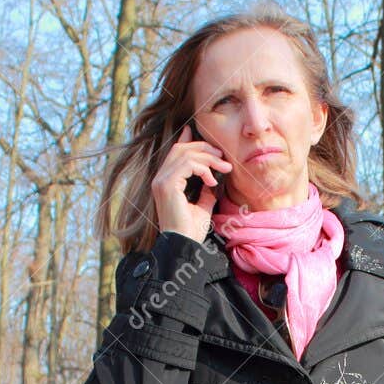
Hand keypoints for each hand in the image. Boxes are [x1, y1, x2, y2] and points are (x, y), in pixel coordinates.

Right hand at [151, 122, 232, 242]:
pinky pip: (187, 164)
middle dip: (205, 148)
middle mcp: (160, 178)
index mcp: (165, 181)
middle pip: (181, 149)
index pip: (176, 153)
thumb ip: (205, 191)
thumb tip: (212, 180)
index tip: (206, 138)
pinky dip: (203, 168)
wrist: (184, 245)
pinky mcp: (167, 185)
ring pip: (186, 154)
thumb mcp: (202, 205)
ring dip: (208, 158)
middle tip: (223, 157)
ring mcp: (161, 181)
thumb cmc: (191, 230)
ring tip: (223, 167)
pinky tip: (212, 181)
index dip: (188, 140)